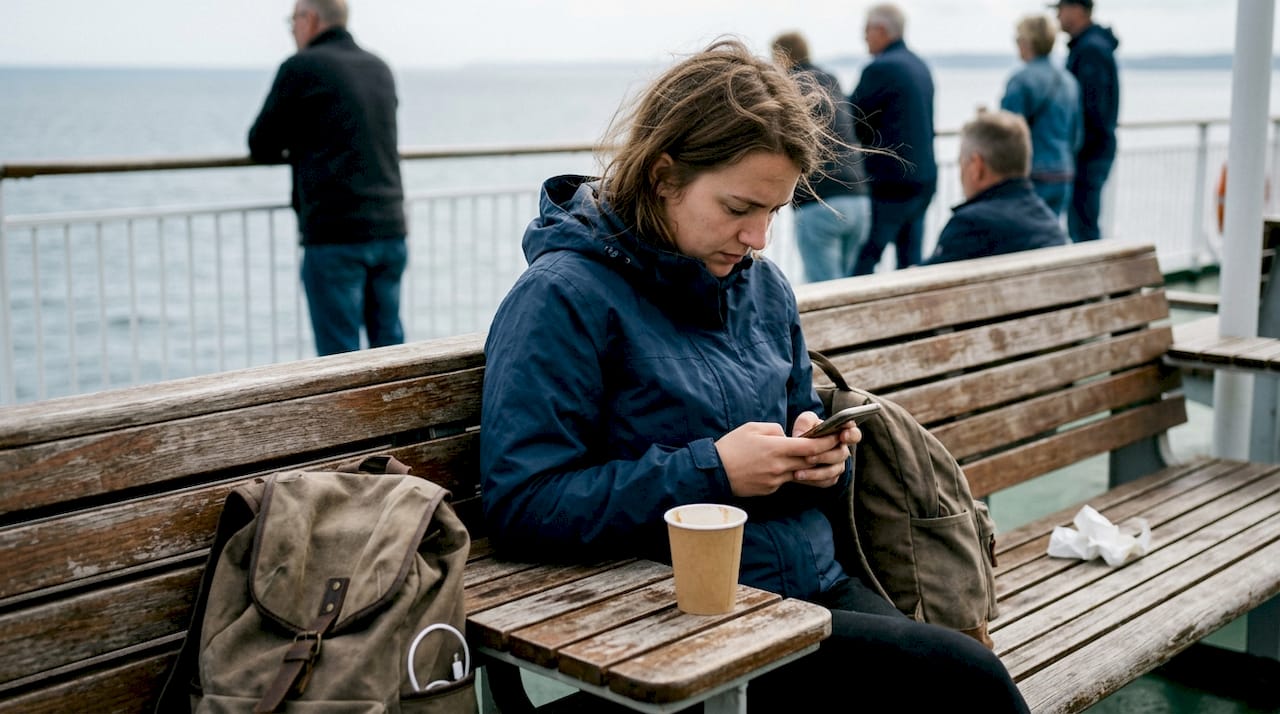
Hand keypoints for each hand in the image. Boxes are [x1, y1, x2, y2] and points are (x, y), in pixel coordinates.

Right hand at [714, 415, 858, 496]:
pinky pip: (786, 480)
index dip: (827, 441)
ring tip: (816, 458)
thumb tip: (786, 435)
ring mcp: (775, 481)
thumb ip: (774, 429)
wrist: (713, 473)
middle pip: (811, 462)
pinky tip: (786, 467)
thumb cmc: (731, 447)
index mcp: (776, 448)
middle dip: (826, 454)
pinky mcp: (770, 490)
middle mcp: (779, 467)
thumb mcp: (752, 428)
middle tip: (837, 447)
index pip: (810, 446)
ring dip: (810, 466)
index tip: (837, 436)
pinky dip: (791, 473)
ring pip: (801, 473)